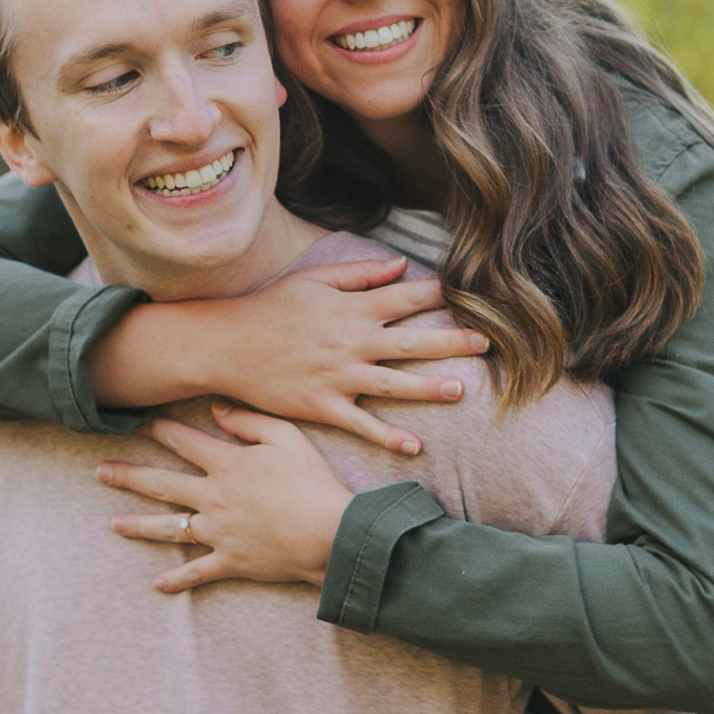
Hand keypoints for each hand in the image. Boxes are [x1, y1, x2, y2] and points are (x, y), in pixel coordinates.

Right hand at [96, 260, 484, 454]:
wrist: (225, 344)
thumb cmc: (269, 308)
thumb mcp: (314, 281)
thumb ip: (360, 274)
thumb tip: (401, 266)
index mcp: (351, 310)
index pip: (405, 299)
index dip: (439, 296)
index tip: (472, 294)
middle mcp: (350, 342)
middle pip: (410, 341)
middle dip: (451, 341)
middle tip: (488, 343)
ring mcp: (337, 377)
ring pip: (392, 384)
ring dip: (428, 388)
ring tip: (460, 390)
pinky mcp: (322, 406)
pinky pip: (361, 424)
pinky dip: (387, 437)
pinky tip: (414, 447)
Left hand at [97, 406, 357, 591]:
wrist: (328, 534)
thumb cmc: (313, 483)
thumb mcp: (287, 437)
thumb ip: (249, 421)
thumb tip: (216, 409)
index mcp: (227, 465)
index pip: (183, 442)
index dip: (158, 430)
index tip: (137, 424)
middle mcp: (214, 497)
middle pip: (162, 484)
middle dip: (129, 476)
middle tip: (101, 473)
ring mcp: (218, 532)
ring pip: (169, 528)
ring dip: (138, 525)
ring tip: (114, 524)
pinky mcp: (230, 560)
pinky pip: (197, 572)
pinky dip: (177, 580)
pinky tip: (157, 584)